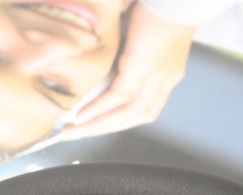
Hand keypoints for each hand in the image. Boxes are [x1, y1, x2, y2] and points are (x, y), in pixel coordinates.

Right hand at [58, 4, 195, 139]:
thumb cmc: (162, 5)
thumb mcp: (147, 35)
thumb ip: (132, 53)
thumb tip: (107, 63)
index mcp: (168, 74)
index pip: (141, 109)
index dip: (116, 121)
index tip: (93, 125)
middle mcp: (165, 80)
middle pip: (133, 117)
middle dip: (101, 129)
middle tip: (75, 134)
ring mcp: (157, 75)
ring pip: (126, 114)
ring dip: (97, 125)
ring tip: (74, 130)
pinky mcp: (144, 66)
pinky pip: (118, 97)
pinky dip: (98, 109)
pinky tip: (81, 116)